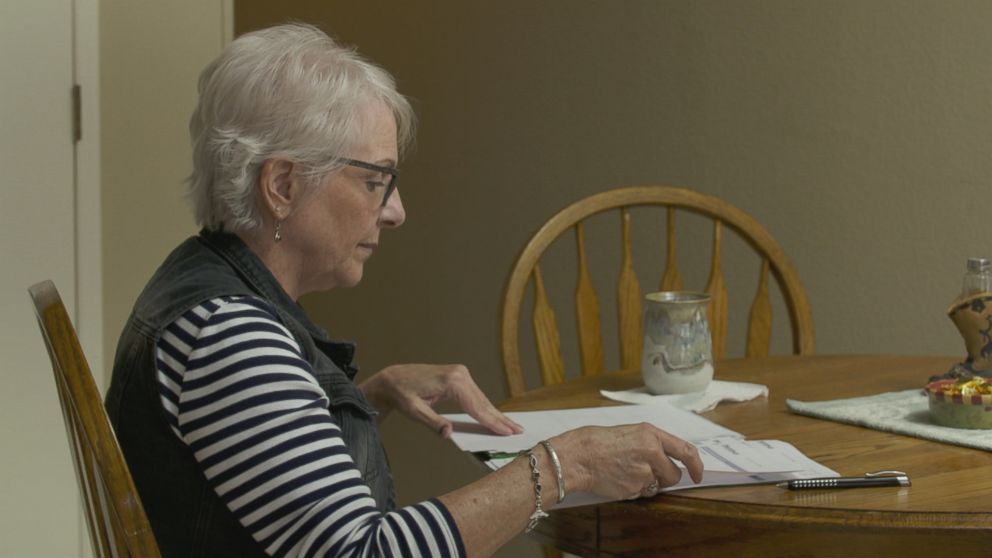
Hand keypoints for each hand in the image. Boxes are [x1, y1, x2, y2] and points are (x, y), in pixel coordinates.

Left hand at [359, 363, 523, 437]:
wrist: (393, 378)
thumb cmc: (402, 394)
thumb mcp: (414, 411)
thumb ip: (433, 423)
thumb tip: (449, 434)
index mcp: (451, 381)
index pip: (476, 406)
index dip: (492, 422)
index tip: (507, 432)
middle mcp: (460, 374)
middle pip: (484, 402)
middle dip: (500, 419)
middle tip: (518, 432)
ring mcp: (461, 373)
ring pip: (482, 399)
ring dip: (496, 414)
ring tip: (512, 427)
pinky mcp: (459, 376)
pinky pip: (476, 395)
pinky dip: (486, 407)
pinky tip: (495, 416)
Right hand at [552, 423, 703, 499]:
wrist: (578, 456)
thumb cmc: (598, 442)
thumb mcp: (630, 433)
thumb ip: (651, 444)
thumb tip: (667, 459)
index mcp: (651, 434)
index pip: (686, 450)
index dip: (696, 465)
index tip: (697, 474)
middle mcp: (652, 451)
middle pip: (674, 474)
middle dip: (664, 478)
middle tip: (645, 472)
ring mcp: (643, 471)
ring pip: (658, 486)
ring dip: (649, 484)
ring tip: (627, 473)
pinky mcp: (634, 487)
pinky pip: (642, 493)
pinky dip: (634, 490)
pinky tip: (619, 479)